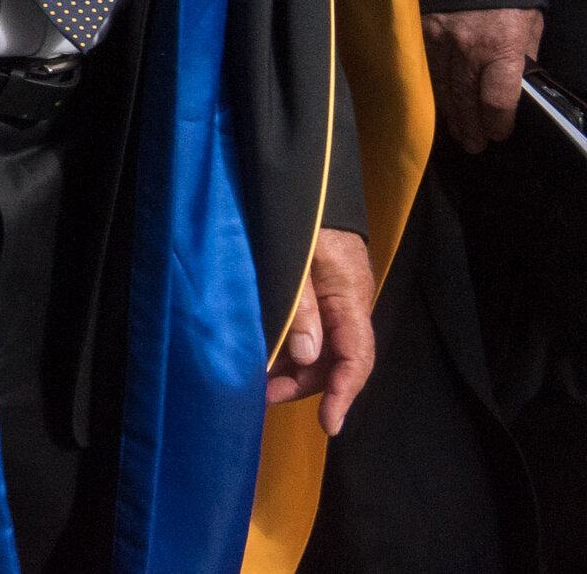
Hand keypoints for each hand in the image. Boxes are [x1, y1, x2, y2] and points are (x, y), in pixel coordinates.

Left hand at [266, 228, 376, 432]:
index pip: (355, 358)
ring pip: (320, 351)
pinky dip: (290, 349)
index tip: (328, 424)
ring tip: (259, 381)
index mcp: (350, 301)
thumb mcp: (297, 261)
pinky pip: (310, 333)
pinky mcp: (318, 298)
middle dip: (303, 385)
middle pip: (334, 362)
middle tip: (263, 395)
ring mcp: (334, 304)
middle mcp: (347, 308)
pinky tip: (265, 355)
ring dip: (293, 370)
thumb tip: (304, 356)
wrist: (306, 189)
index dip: (343, 394)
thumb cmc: (302, 220)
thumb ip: (301, 307)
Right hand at [423, 8, 544, 150]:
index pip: (497, 100)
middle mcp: (467, 48)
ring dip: (450, 113)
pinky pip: (425, 67)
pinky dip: (431, 88)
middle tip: (474, 145)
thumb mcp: (530, 21)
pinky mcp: (420, 28)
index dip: (497, 123)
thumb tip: (518, 79)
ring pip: (442, 87)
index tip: (499, 134)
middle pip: (466, 100)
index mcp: (501, 47)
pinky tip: (437, 101)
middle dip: (472, 126)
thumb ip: (523, 53)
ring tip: (457, 132)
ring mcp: (439, 38)